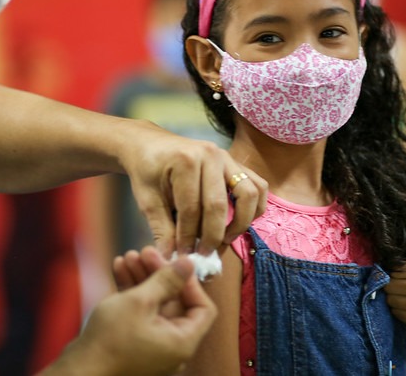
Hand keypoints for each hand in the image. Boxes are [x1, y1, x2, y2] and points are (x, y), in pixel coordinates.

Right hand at [44, 252, 216, 375]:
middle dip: (158, 274)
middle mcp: (171, 347)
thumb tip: (188, 264)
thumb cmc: (109, 341)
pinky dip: (132, 293)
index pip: (203, 308)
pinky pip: (140, 314)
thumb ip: (167, 280)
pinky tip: (119, 270)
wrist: (77, 370)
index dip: (190, 283)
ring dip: (142, 278)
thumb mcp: (140, 301)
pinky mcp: (133, 343)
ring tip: (128, 256)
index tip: (173, 263)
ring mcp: (152, 346)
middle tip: (145, 252)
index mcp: (182, 341)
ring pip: (154, 305)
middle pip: (175, 302)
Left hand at [120, 121, 266, 255]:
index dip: (187, 236)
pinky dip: (255, 207)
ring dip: (240, 222)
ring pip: (248, 194)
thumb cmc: (147, 170)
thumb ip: (162, 229)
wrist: (151, 145)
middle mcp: (211, 155)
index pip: (191, 208)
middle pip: (219, 204)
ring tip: (224, 239)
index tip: (184, 254)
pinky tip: (239, 222)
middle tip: (204, 252)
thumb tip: (172, 259)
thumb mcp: (147, 200)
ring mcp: (227, 157)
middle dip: (212, 235)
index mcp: (185, 161)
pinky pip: (258, 186)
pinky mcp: (237, 163)